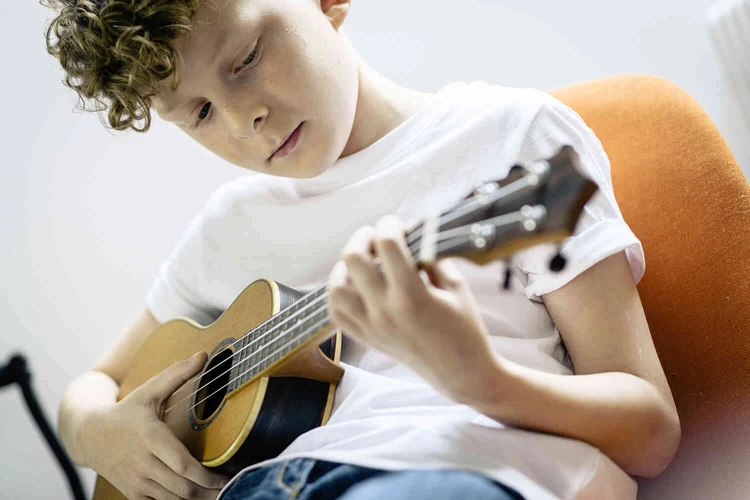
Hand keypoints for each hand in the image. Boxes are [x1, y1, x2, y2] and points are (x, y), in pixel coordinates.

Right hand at [82, 352, 231, 499]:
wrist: (90, 436)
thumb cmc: (127, 411)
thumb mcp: (150, 390)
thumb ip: (178, 374)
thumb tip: (204, 355)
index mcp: (151, 438)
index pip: (183, 465)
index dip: (208, 476)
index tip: (227, 477)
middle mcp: (143, 463)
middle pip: (182, 487)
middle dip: (209, 491)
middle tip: (230, 487)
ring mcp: (137, 481)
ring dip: (197, 499)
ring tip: (218, 494)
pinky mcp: (133, 493)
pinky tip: (195, 497)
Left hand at [326, 214, 502, 402]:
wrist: (461, 373)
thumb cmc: (465, 328)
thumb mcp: (456, 286)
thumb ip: (433, 256)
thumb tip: (414, 231)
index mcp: (412, 296)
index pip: (387, 245)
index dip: (390, 225)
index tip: (398, 225)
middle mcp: (385, 311)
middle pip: (353, 258)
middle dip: (364, 237)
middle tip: (378, 237)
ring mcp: (371, 327)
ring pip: (336, 285)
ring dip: (347, 266)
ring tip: (365, 261)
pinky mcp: (366, 338)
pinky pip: (336, 311)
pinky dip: (340, 292)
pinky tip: (356, 284)